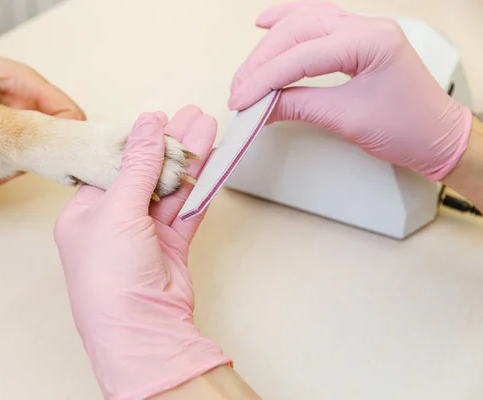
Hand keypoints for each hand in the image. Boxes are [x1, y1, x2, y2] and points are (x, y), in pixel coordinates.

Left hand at [54, 107, 229, 399]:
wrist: (141, 328)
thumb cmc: (110, 277)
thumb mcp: (117, 210)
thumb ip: (138, 164)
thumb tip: (148, 123)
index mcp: (84, 212)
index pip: (111, 165)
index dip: (136, 140)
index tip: (160, 117)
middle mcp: (113, 222)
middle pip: (145, 173)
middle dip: (170, 145)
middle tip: (192, 116)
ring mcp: (144, 235)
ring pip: (170, 189)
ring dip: (189, 161)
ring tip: (208, 128)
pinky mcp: (171, 246)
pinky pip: (187, 209)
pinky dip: (200, 187)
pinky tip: (212, 163)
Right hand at [228, 0, 472, 181]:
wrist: (435, 136)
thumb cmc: (407, 128)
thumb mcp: (346, 119)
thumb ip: (298, 105)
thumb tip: (260, 106)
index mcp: (371, 41)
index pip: (302, 54)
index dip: (265, 77)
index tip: (241, 98)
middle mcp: (367, 27)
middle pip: (298, 31)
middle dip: (262, 62)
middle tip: (240, 91)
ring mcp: (362, 30)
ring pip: (303, 22)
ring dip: (270, 45)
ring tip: (247, 72)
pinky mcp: (355, 41)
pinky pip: (316, 22)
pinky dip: (287, 25)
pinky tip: (267, 24)